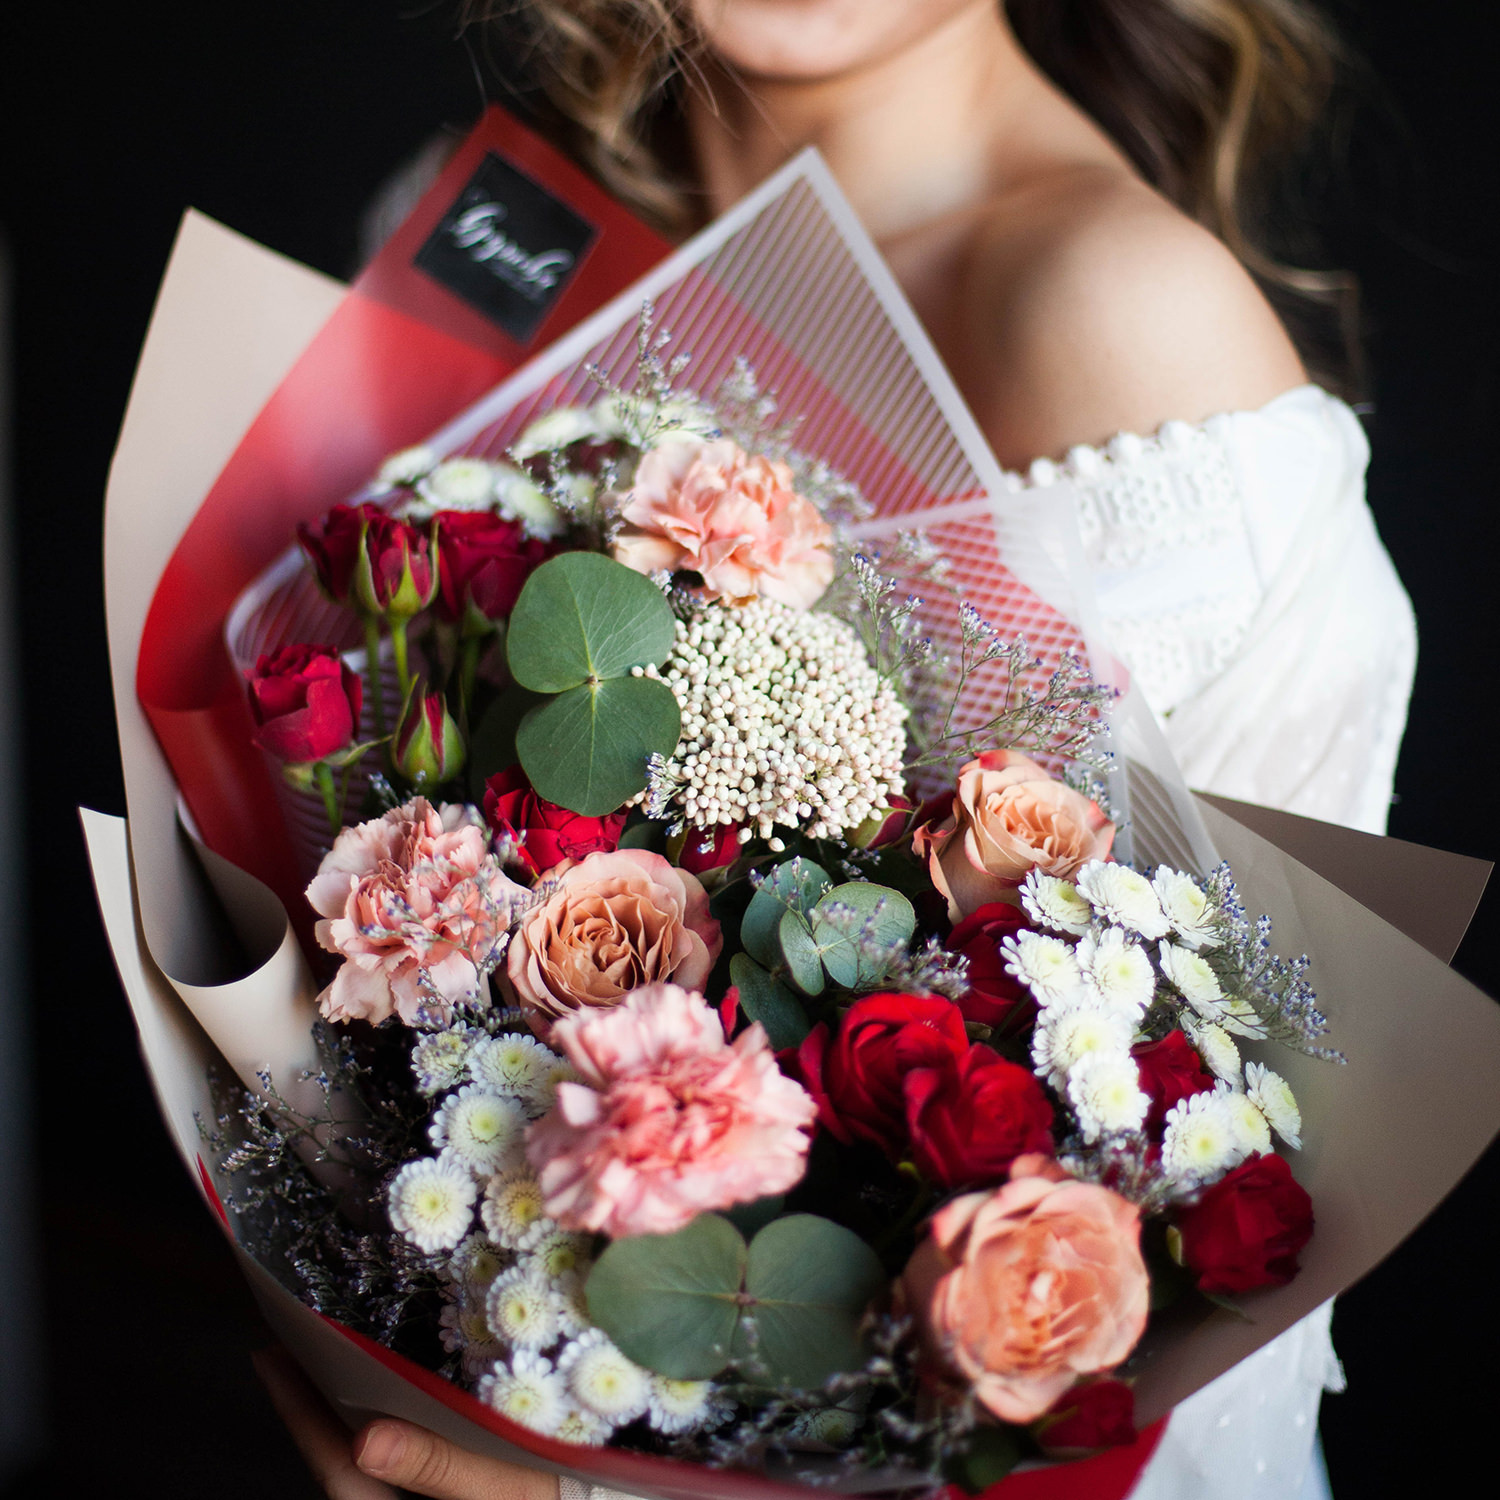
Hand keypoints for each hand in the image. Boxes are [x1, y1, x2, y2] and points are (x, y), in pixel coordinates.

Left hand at [253, 1344, 560, 1499]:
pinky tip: (396, 1387)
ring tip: (329, 1356)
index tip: (268, 1355)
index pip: (338, 1468)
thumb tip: (365, 1439)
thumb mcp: (508, 1487)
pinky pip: (405, 1456)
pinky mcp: (447, 1489)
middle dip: (313, 1404)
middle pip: (344, 1462)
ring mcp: (424, 1496)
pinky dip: (390, 1418)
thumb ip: (440, 1467)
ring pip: (371, 1461)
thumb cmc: (561, 1498)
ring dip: (347, 1412)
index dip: (300, 1413)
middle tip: (285, 1343)